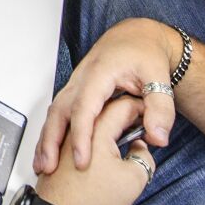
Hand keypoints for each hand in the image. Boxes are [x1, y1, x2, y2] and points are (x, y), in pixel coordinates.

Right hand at [34, 18, 180, 173]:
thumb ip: (161, 108)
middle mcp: (81, 78)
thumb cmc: (144, 53)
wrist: (137, 36)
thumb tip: (157, 138)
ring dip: (46, 138)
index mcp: (99, 73)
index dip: (81, 136)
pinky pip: (58, 112)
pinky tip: (49, 151)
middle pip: (59, 110)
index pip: (84, 108)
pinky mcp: (75, 91)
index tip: (82, 161)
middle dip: (51, 140)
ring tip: (43, 166)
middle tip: (49, 167)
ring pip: (54, 112)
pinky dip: (51, 132)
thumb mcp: (159, 77)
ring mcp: (75, 84)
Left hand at [35, 95, 155, 204]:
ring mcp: (68, 136)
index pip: (125, 105)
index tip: (152, 120)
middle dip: (128, 114)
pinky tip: (104, 152)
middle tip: (142, 127)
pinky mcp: (61, 148)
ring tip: (124, 139)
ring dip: (110, 124)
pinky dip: (95, 135)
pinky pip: (81, 131)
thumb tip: (142, 148)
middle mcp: (80, 126)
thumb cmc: (91, 199)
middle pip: (107, 108)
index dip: (144, 110)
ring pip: (92, 119)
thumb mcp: (134, 180)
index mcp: (99, 128)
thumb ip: (145, 157)